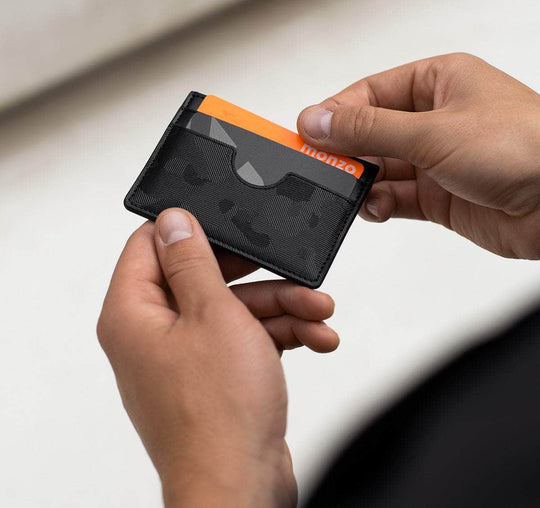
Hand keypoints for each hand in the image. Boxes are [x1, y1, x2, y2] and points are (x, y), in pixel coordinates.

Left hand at [97, 208, 337, 507]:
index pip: (149, 246)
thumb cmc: (218, 413)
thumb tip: (173, 220)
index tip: (229, 223)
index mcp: (134, 314)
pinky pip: (245, 339)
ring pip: (234, 309)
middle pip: (204, 277)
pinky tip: (317, 338)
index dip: (189, 229)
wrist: (241, 487)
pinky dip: (281, 336)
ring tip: (320, 314)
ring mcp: (186, 357)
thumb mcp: (213, 314)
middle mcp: (154, 334)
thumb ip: (192, 262)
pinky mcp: (215, 376)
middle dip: (257, 275)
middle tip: (290, 270)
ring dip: (282, 308)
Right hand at [297, 53, 539, 258]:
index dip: (336, 113)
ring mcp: (435, 161)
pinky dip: (379, 205)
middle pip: (371, 133)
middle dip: (347, 152)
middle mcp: (434, 120)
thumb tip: (320, 121)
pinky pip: (394, 198)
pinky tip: (374, 207)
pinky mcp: (438, 197)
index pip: (370, 93)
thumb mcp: (433, 132)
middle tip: (322, 166)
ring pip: (380, 169)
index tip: (308, 133)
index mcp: (437, 83)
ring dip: (362, 182)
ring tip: (350, 190)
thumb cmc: (524, 148)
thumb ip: (370, 129)